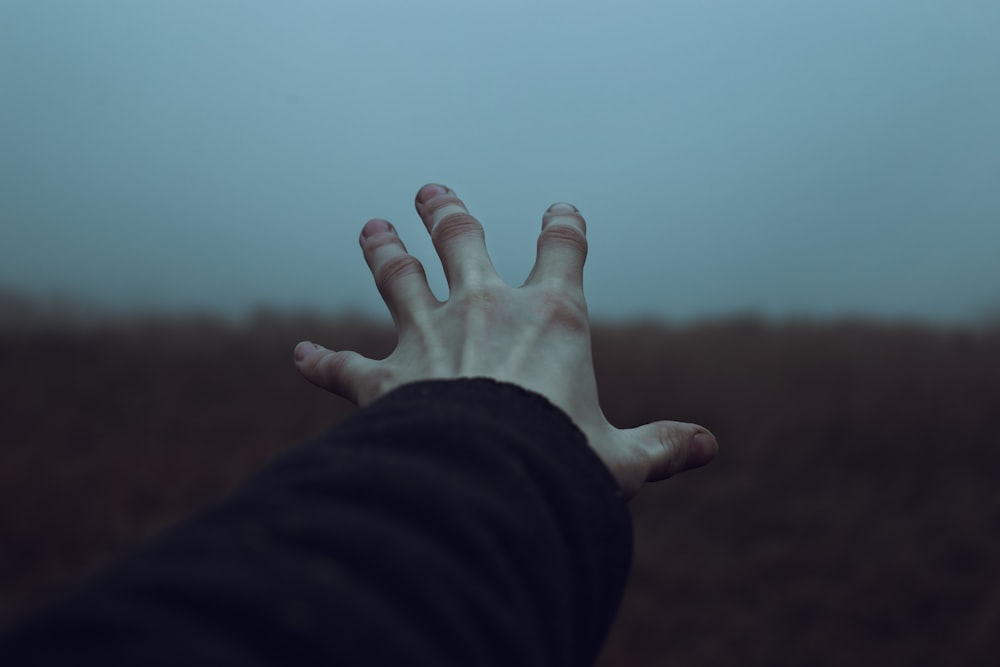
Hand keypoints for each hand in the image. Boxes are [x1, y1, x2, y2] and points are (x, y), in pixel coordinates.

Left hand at [294, 184, 716, 497]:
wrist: (481, 483)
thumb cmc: (558, 466)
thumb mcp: (620, 460)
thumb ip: (662, 446)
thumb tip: (707, 445)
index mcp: (551, 317)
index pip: (564, 249)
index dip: (565, 225)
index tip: (562, 210)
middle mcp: (484, 310)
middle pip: (462, 241)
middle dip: (447, 212)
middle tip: (430, 190)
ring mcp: (429, 339)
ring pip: (399, 278)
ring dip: (384, 251)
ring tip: (372, 227)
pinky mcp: (384, 381)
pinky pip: (344, 367)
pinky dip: (321, 361)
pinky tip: (300, 353)